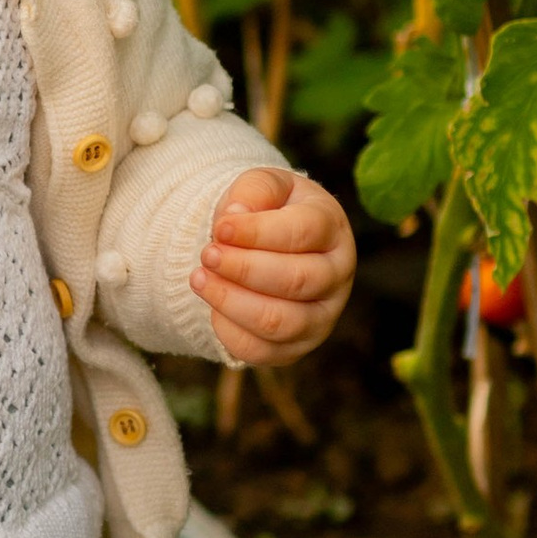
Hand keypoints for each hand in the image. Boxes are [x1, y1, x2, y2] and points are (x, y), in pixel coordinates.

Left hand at [191, 169, 355, 364]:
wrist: (268, 245)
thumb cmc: (268, 211)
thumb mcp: (264, 186)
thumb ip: (254, 190)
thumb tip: (235, 216)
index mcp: (332, 229)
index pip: (303, 232)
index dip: (258, 232)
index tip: (220, 229)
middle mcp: (337, 276)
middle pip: (296, 280)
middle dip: (243, 268)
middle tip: (207, 255)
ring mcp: (321, 316)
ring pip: (280, 322)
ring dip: (231, 301)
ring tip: (199, 278)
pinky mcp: (296, 347)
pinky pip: (261, 351)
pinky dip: (229, 331)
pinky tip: (211, 306)